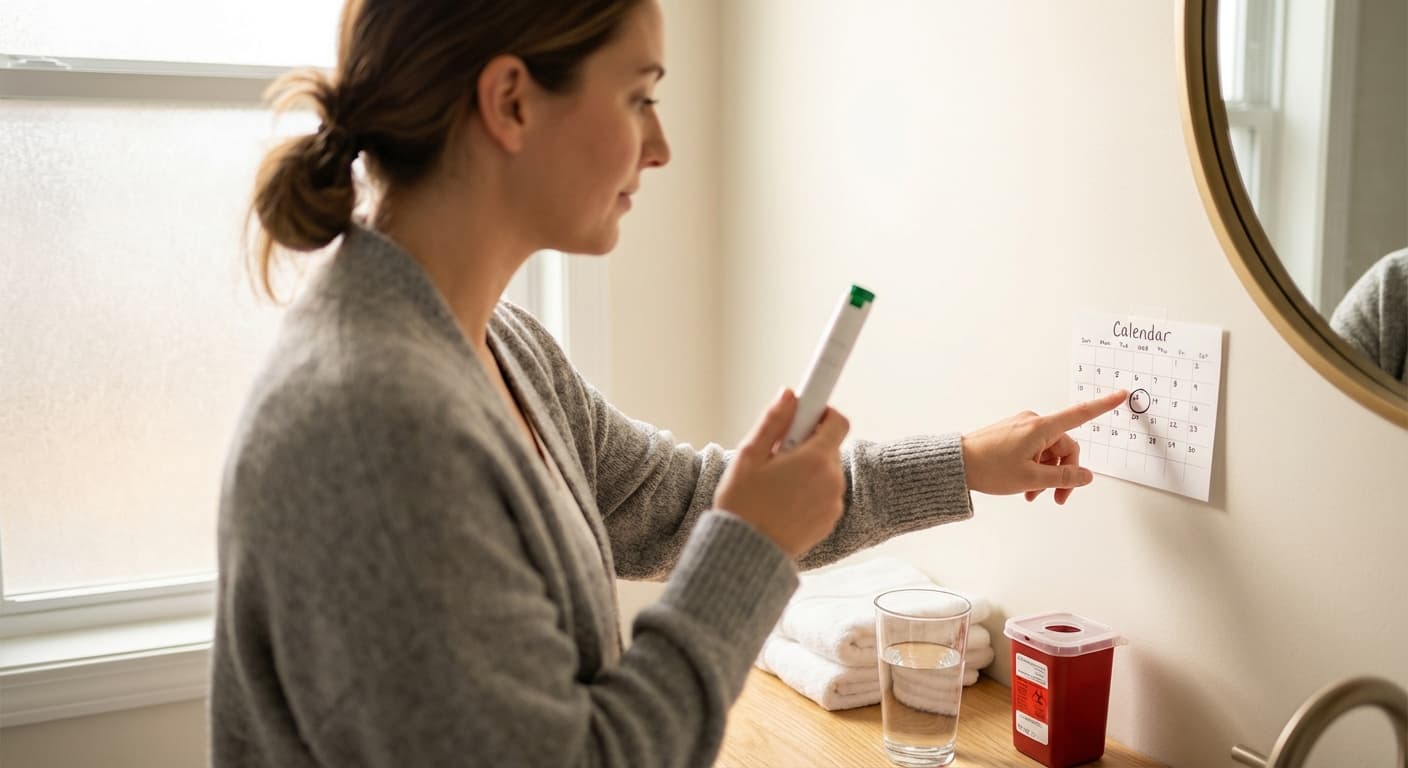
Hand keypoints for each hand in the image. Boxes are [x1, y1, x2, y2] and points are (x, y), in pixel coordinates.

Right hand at [714, 388, 850, 557]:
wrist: (746, 553)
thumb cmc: (743, 504)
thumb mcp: (749, 455)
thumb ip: (773, 421)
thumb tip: (789, 394)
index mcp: (815, 459)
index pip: (837, 420)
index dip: (821, 412)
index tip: (804, 414)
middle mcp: (832, 480)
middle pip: (830, 446)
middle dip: (807, 444)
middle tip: (777, 455)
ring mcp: (834, 503)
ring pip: (826, 471)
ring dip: (809, 469)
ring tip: (777, 484)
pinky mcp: (830, 521)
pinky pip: (825, 494)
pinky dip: (811, 491)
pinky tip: (784, 502)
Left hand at [960, 389, 1126, 504]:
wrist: (956, 464)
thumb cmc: (988, 468)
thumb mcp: (1031, 479)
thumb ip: (1063, 478)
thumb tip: (1086, 476)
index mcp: (1041, 427)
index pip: (1080, 414)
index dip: (1103, 405)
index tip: (1121, 394)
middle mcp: (1033, 422)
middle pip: (1064, 447)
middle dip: (1063, 473)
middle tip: (1056, 498)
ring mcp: (1022, 427)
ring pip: (1048, 452)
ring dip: (1046, 474)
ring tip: (1032, 495)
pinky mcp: (1013, 433)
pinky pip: (1034, 450)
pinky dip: (1034, 468)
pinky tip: (1025, 487)